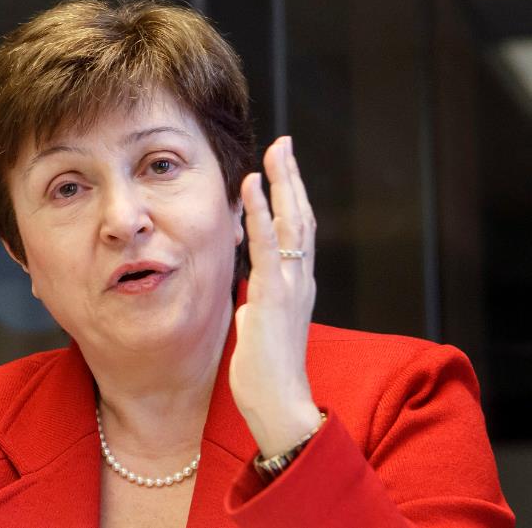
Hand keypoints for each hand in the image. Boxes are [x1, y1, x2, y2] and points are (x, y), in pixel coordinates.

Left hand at [229, 137, 321, 457]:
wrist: (279, 404)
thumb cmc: (267, 371)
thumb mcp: (263, 327)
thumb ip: (259, 306)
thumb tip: (248, 299)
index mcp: (297, 285)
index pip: (298, 231)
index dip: (292, 197)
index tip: (282, 169)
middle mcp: (300, 279)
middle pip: (302, 217)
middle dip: (292, 178)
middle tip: (285, 144)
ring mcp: (289, 286)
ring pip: (292, 223)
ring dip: (282, 183)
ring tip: (275, 151)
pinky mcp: (272, 296)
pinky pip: (267, 246)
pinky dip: (261, 213)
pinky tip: (253, 187)